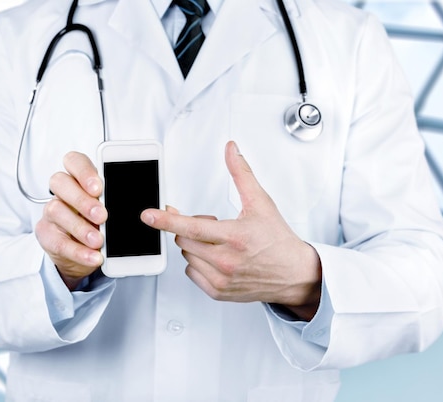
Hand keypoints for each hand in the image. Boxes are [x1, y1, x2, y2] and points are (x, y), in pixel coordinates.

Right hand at [35, 152, 106, 289]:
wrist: (84, 252)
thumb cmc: (99, 223)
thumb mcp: (111, 209)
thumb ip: (115, 202)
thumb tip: (140, 207)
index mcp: (79, 178)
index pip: (74, 161)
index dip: (84, 171)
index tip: (99, 188)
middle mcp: (62, 192)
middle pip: (60, 182)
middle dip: (81, 199)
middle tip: (102, 216)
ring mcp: (51, 212)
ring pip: (56, 210)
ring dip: (79, 227)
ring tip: (99, 240)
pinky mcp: (46, 234)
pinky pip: (58, 241)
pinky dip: (78, 251)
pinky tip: (93, 256)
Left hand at [141, 141, 321, 319]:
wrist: (294, 274)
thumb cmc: (277, 240)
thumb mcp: (261, 203)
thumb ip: (241, 174)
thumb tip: (231, 150)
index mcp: (235, 237)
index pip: (192, 227)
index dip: (167, 220)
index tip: (148, 216)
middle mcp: (226, 261)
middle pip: (184, 240)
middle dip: (191, 227)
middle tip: (212, 224)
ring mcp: (221, 279)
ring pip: (186, 256)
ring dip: (194, 245)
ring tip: (218, 242)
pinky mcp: (219, 292)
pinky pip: (191, 273)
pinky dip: (197, 263)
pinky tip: (216, 258)